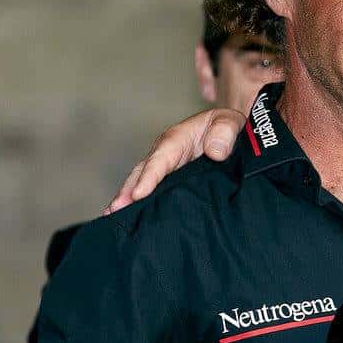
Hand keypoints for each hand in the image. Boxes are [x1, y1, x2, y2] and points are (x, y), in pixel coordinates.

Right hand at [104, 106, 246, 213]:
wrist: (227, 133)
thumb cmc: (225, 126)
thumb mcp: (229, 123)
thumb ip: (223, 134)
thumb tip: (215, 152)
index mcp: (176, 140)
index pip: (160, 159)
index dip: (149, 177)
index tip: (139, 193)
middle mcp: (164, 154)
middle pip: (141, 173)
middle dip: (127, 192)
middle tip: (115, 210)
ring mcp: (163, 168)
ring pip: (140, 183)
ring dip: (127, 200)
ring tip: (113, 217)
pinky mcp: (167, 180)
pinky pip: (151, 191)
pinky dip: (138, 203)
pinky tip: (129, 219)